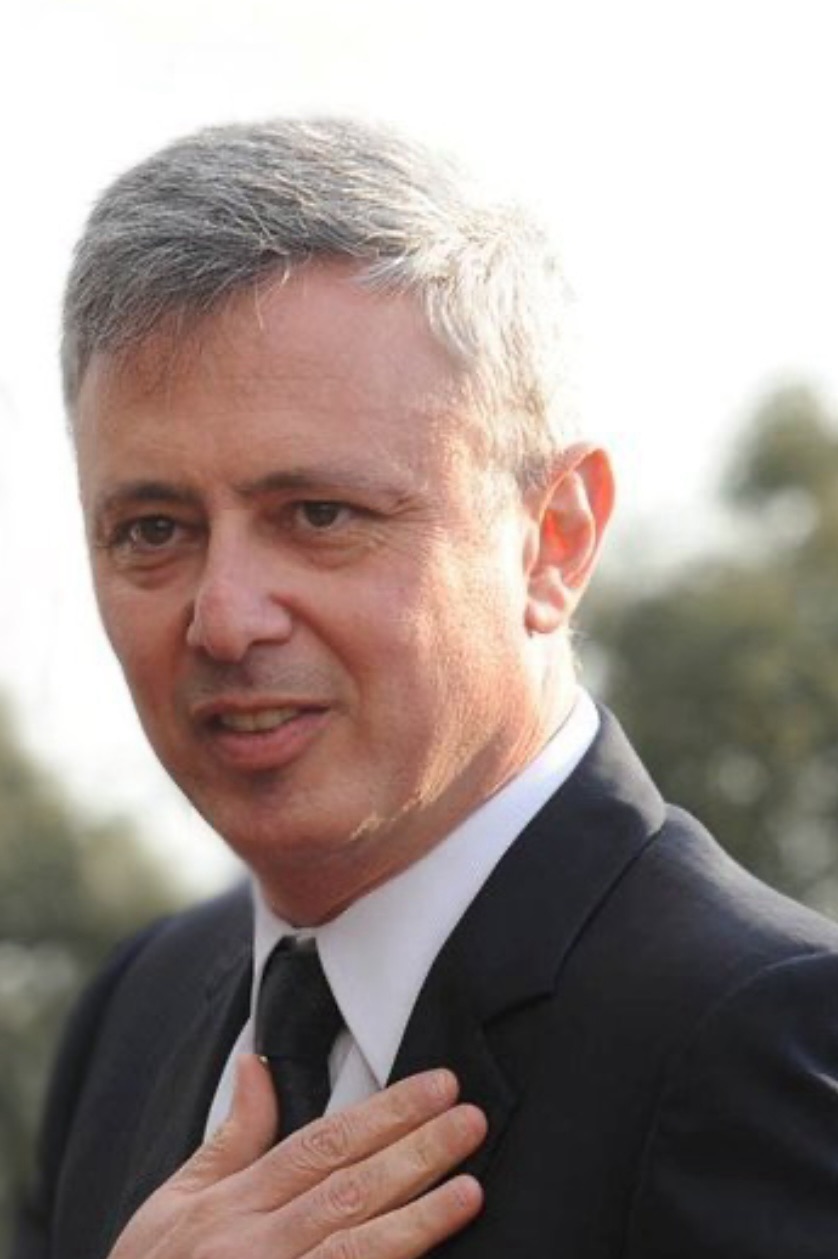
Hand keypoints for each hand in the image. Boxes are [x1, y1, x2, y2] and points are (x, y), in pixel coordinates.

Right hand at [109, 1056, 486, 1258]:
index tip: (436, 1086)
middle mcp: (253, 1247)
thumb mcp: (174, 1206)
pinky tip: (430, 1257)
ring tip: (469, 1187)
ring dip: (418, 1218)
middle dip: (415, 1150)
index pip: (321, 1145)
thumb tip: (256, 1064)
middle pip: (348, 1189)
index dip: (384, 1113)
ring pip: (355, 1249)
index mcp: (231, 1205)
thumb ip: (229, 1139)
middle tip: (470, 1118)